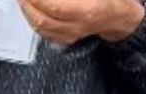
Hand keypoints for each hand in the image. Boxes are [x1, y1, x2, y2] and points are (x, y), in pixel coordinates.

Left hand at [15, 0, 145, 45]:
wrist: (119, 17)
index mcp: (88, 11)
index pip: (55, 6)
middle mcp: (78, 26)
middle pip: (43, 19)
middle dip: (27, 2)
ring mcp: (71, 35)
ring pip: (40, 27)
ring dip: (26, 10)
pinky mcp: (65, 38)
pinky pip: (43, 32)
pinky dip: (32, 19)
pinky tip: (28, 7)